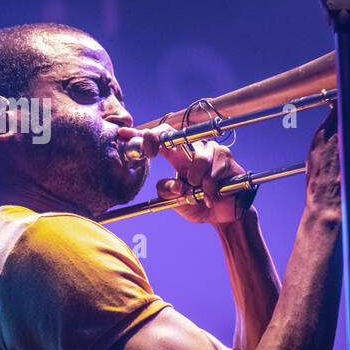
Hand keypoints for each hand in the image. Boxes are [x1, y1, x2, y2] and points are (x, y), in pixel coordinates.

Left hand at [117, 123, 255, 224]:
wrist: (224, 216)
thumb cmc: (199, 205)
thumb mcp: (175, 201)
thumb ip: (167, 191)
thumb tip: (173, 184)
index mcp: (177, 156)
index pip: (159, 140)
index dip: (142, 136)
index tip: (124, 135)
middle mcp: (192, 149)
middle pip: (171, 133)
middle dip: (157, 140)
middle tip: (152, 154)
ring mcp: (210, 150)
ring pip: (197, 159)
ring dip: (196, 180)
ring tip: (200, 193)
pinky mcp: (225, 157)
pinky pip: (213, 170)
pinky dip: (211, 187)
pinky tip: (213, 195)